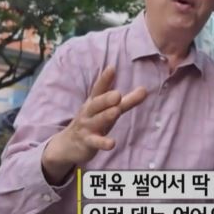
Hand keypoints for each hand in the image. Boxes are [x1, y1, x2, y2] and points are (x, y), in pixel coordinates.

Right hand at [42, 66, 146, 182]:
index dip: (105, 79)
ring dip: (105, 116)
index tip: (111, 68)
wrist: (68, 145)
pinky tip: (112, 144)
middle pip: (97, 104)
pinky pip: (95, 142)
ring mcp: (87, 127)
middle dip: (106, 98)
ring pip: (96, 121)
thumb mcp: (109, 110)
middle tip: (117, 94)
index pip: (99, 88)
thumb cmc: (93, 121)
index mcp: (94, 102)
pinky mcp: (87, 142)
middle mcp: (89, 112)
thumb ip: (128, 101)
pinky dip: (103, 143)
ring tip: (115, 111)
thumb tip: (145, 89)